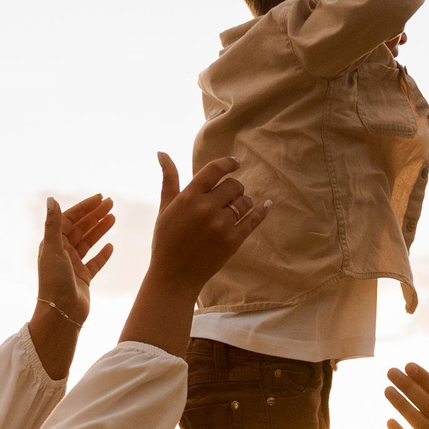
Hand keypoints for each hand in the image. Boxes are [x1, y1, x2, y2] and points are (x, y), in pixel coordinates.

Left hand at [34, 192, 113, 328]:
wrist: (61, 312)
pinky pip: (95, 262)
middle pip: (81, 228)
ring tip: (114, 218)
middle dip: (95, 215)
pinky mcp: (84, 278)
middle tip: (111, 203)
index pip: (70, 219)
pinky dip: (102, 254)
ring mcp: (74, 265)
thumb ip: (53, 224)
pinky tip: (111, 246)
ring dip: (100, 229)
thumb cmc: (54, 281)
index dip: (84, 207)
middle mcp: (62, 252)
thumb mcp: (53, 249)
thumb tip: (51, 198)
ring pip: (89, 242)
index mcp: (53, 243)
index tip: (99, 198)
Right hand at [120, 153, 268, 355]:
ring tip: (237, 207)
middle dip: (234, 187)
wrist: (174, 276)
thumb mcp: (165, 208)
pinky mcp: (233, 241)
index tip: (236, 163)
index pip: (215, 170)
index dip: (228, 163)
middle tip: (230, 195)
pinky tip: (266, 205)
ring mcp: (221, 225)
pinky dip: (261, 211)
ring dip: (244, 201)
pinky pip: (253, 219)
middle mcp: (206, 208)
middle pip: (233, 185)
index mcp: (189, 197)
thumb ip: (169, 179)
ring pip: (245, 201)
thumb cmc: (166, 241)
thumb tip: (162, 152)